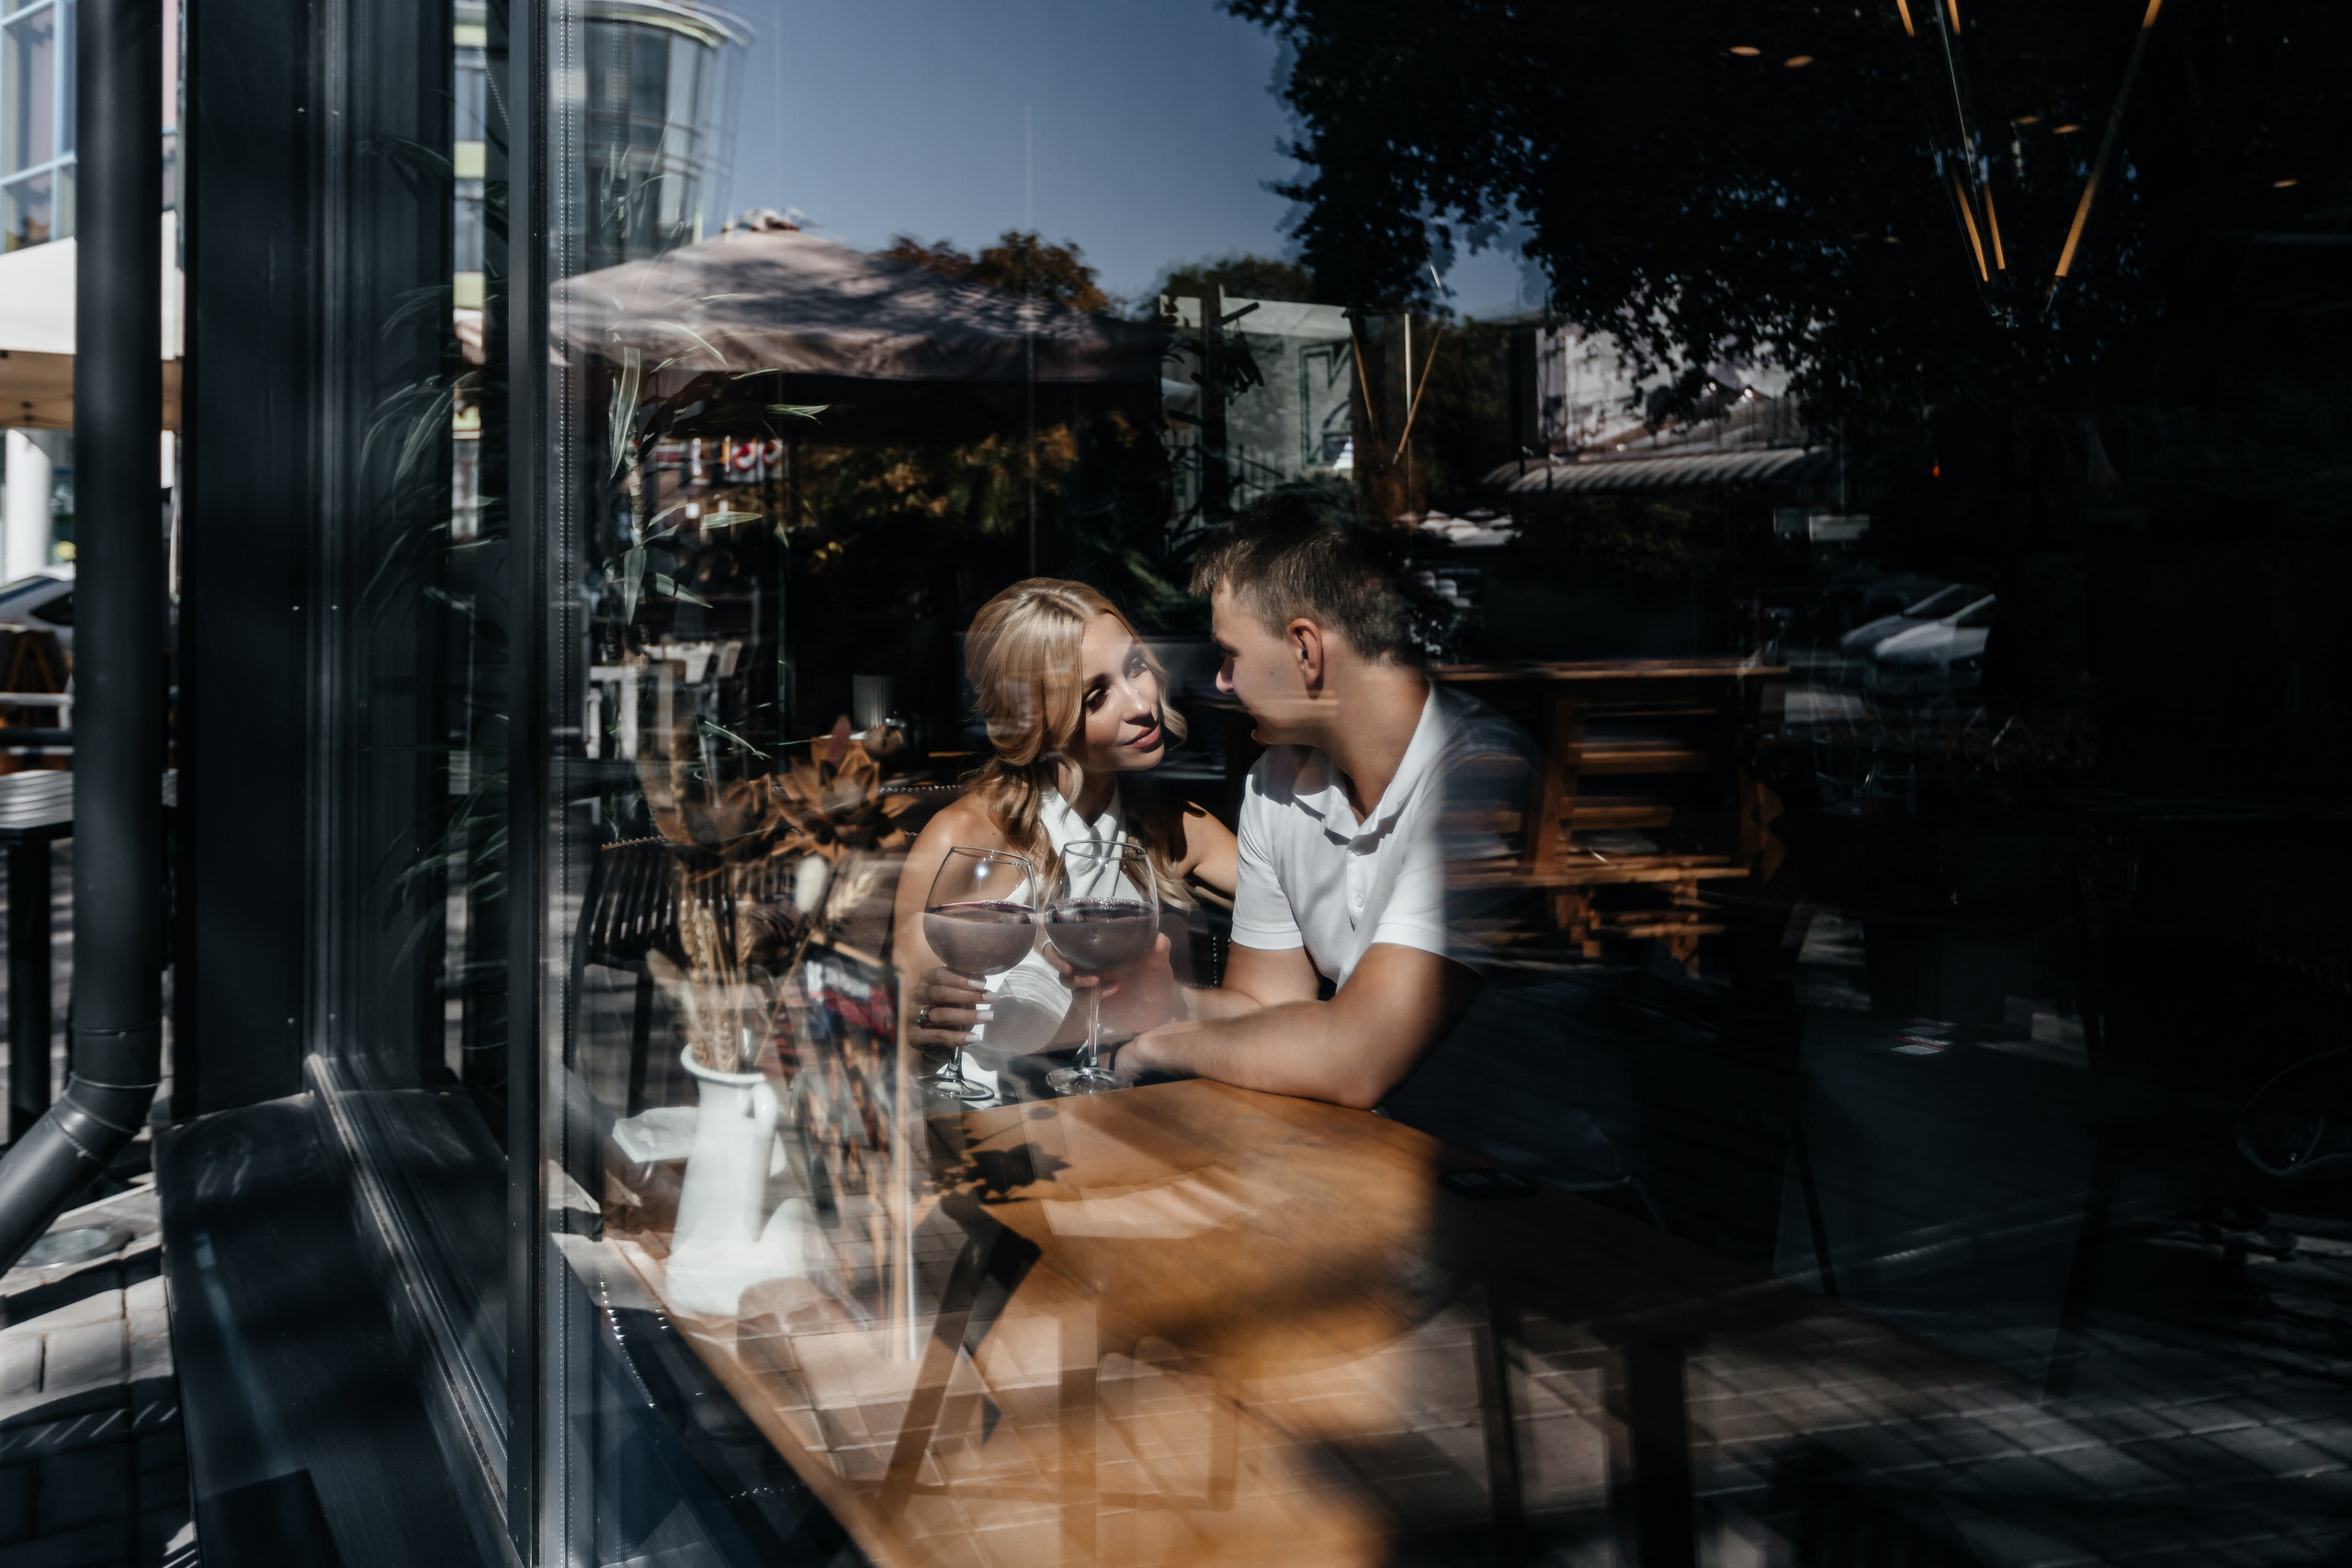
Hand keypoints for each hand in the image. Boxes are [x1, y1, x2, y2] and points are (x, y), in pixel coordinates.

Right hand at [907, 966, 990, 1049]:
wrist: (931, 1041)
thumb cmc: (947, 1011)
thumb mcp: (957, 997)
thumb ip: (966, 988)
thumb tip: (982, 981)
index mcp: (925, 980)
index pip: (940, 974)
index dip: (961, 978)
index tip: (982, 984)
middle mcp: (916, 995)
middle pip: (941, 993)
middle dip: (968, 996)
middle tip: (990, 999)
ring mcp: (912, 1016)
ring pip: (941, 1015)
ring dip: (967, 1016)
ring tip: (987, 1017)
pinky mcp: (914, 1037)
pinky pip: (939, 1036)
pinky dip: (958, 1037)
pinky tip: (973, 1037)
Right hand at [1041, 933, 1180, 1038]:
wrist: (1156, 1011)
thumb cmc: (1154, 979)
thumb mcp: (1158, 963)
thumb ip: (1158, 950)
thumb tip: (1159, 939)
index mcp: (1100, 942)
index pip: (1073, 929)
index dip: (1054, 924)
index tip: (1041, 921)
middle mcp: (1087, 958)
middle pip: (1056, 952)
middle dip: (1055, 957)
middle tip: (1067, 966)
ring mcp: (1084, 979)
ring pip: (1064, 976)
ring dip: (1076, 977)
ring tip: (1096, 979)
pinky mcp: (1086, 1001)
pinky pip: (1080, 996)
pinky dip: (1091, 992)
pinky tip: (1112, 989)